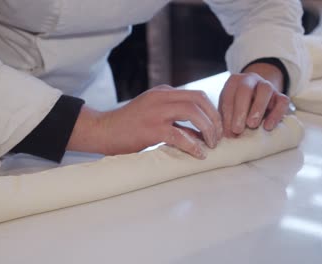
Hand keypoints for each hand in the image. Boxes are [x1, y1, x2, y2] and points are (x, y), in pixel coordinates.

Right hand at [67, 85, 222, 158]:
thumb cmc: (128, 126)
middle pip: (199, 100)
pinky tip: (198, 154)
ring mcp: (156, 112)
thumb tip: (198, 132)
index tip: (217, 126)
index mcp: (163, 92)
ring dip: (208, 129)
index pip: (197, 95)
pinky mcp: (151, 129)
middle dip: (214, 118)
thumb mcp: (152, 113)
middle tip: (218, 136)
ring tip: (211, 144)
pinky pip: (179, 135)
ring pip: (193, 112)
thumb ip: (173, 117)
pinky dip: (193, 145)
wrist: (103, 130)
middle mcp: (161, 97)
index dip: (212, 111)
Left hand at [219, 64, 289, 136]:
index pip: (228, 95)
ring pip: (266, 90)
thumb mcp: (228, 110)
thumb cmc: (237, 107)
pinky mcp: (280, 95)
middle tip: (237, 129)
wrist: (256, 100)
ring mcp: (267, 85)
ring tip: (252, 125)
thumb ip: (226, 120)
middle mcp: (250, 80)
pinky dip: (276, 114)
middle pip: (245, 89)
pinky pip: (282, 101)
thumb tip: (228, 135)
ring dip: (258, 108)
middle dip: (240, 110)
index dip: (227, 114)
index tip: (228, 131)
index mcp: (234, 82)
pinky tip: (267, 127)